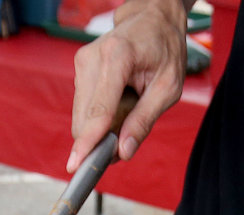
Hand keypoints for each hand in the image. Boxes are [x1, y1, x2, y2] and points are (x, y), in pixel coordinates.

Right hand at [68, 0, 186, 171]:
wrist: (153, 19)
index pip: (98, 110)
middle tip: (125, 141)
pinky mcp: (80, 67)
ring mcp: (83, 62)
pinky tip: (118, 102)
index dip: (87, 141)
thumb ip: (144, 120)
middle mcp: (93, 58)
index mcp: (118, 57)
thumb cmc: (165, 49)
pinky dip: (98, 116)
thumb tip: (123, 152)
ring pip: (81, 115)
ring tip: (128, 109)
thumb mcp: (169, 88)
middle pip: (84, 118)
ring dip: (100, 127)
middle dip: (99, 139)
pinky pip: (83, 106)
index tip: (75, 166)